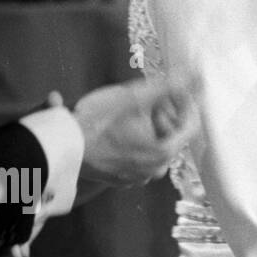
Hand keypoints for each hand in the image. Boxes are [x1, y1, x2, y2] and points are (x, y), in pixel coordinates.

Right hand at [74, 69, 200, 186]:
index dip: (185, 103)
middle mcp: (156, 169)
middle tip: (146, 100)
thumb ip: (169, 87)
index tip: (172, 91)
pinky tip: (119, 129)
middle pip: (174, 134)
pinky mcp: (123, 179)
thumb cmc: (95, 123)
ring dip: (149, 127)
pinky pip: (140, 157)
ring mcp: (139, 177)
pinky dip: (136, 141)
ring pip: (156, 145)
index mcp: (164, 152)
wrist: (59, 150)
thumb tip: (196, 76)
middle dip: (165, 113)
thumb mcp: (133, 98)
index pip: (192, 123)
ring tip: (130, 113)